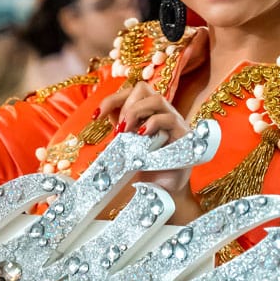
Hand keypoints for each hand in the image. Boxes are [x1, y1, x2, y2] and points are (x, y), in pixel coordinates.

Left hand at [98, 81, 197, 217]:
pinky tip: (141, 136)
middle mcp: (161, 113)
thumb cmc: (145, 167)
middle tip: (118, 129)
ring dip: (136, 112)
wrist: (163, 191)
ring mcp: (174, 122)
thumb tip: (99, 114)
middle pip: (143, 89)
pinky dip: (152, 124)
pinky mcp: (184, 135)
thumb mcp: (127, 144)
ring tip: (126, 131)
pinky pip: (169, 119)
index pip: (130, 93)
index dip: (111, 99)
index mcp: (147, 113)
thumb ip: (119, 127)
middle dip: (124, 105)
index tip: (96, 116)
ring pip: (157, 99)